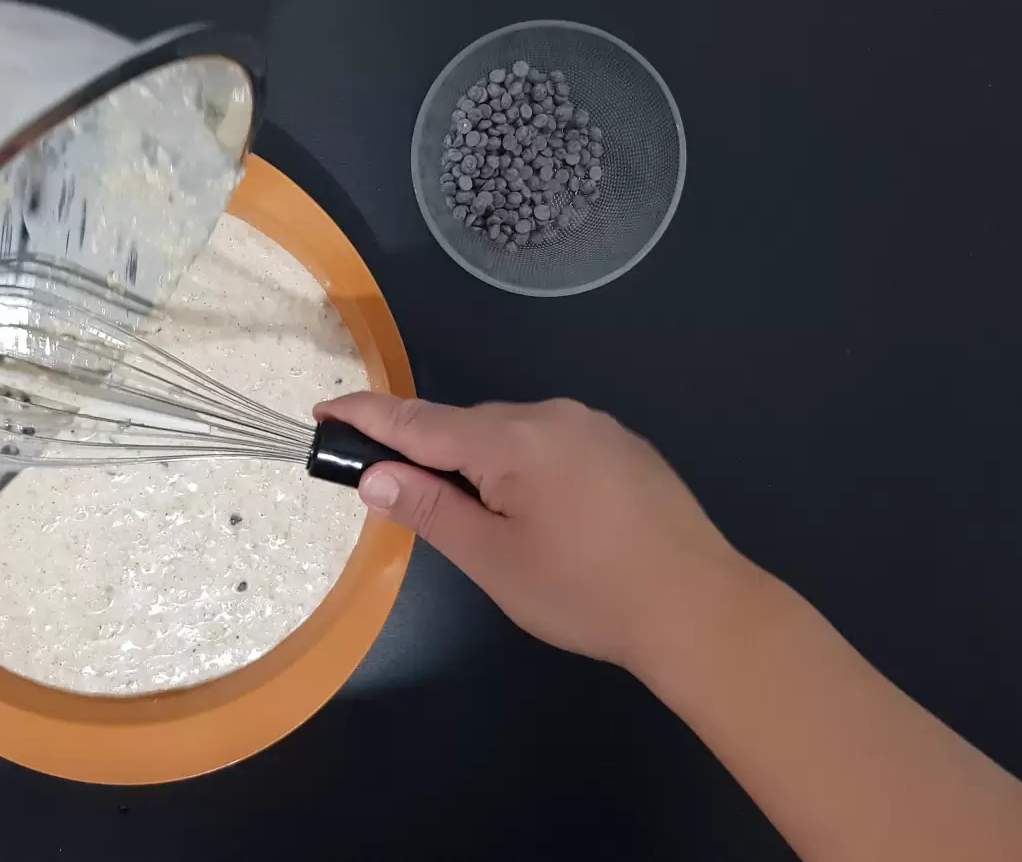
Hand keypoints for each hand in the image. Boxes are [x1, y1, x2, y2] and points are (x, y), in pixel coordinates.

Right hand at [316, 394, 754, 669]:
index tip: (323, 411)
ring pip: (511, 435)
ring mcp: (595, 428)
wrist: (698, 608)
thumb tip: (374, 475)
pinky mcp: (624, 448)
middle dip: (425, 450)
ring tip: (477, 521)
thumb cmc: (585, 592)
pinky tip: (537, 514)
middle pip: (466, 425)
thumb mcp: (493, 559)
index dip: (366, 415)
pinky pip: (550, 445)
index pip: (418, 420)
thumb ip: (429, 509)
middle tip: (393, 492)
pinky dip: (522, 468)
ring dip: (479, 463)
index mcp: (513, 439)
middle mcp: (553, 415)